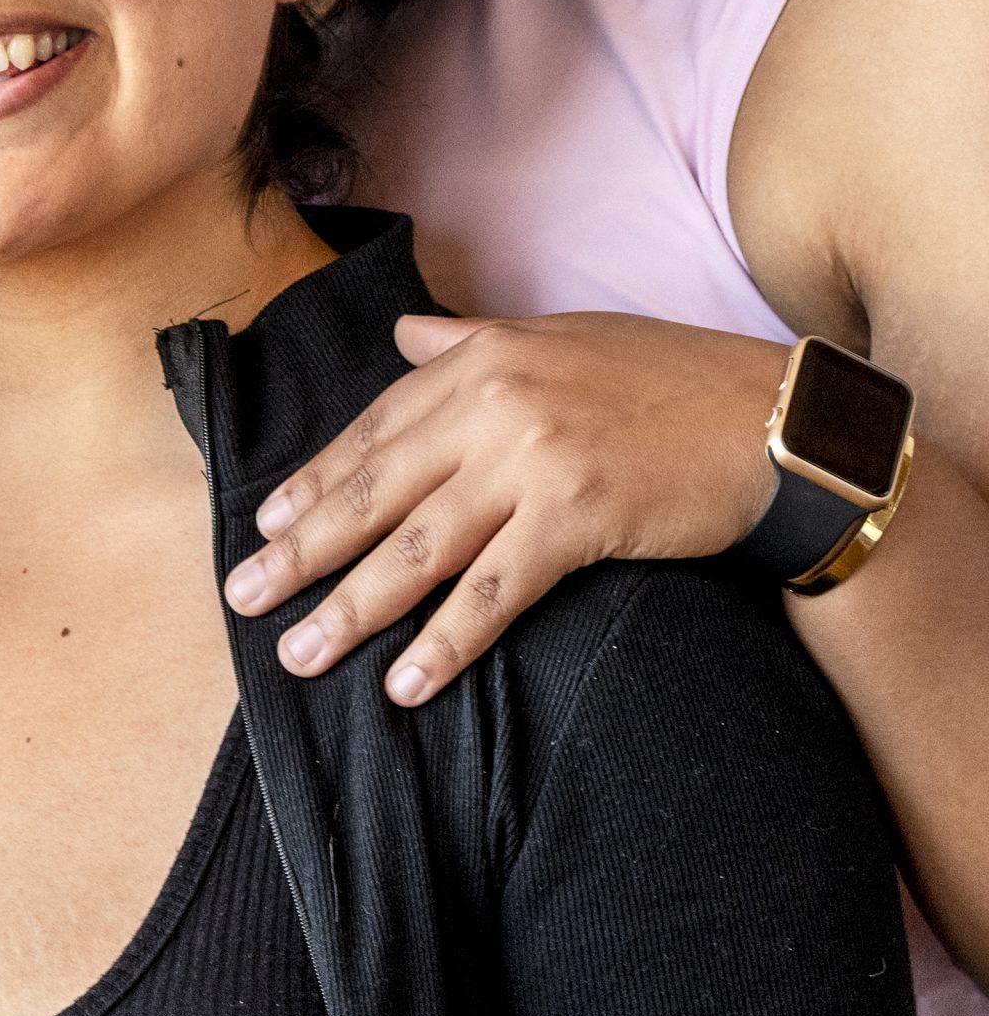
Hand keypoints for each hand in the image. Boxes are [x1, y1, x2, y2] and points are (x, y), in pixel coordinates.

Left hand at [222, 312, 788, 704]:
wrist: (772, 422)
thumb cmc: (665, 379)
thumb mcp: (556, 337)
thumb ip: (467, 341)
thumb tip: (403, 332)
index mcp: (477, 359)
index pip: (373, 430)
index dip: (315, 482)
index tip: (266, 525)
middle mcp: (489, 406)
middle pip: (374, 491)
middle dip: (301, 549)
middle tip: (244, 596)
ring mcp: (530, 462)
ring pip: (417, 548)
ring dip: (352, 609)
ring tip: (300, 654)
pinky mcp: (577, 518)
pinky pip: (493, 593)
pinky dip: (445, 642)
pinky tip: (405, 683)